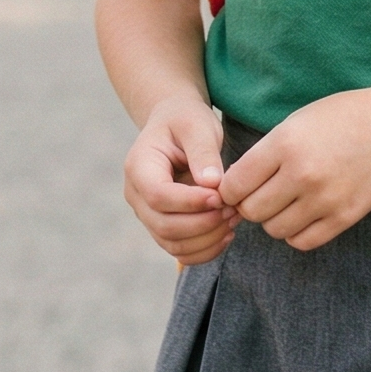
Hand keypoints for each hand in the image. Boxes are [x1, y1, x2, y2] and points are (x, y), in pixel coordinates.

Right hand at [124, 94, 236, 264]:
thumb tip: (212, 184)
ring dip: (207, 239)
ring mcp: (147, 214)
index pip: (159, 196)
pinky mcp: (162, 226)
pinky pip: (180, 250)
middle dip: (203, 224)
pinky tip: (227, 234)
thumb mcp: (197, 125)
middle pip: (164, 226)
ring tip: (234, 218)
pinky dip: (205, 250)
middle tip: (234, 209)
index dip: (191, 202)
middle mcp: (136, 195)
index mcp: (139, 167)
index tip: (220, 196)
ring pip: (173, 244)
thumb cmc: (186, 121)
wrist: (175, 125)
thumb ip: (203, 152)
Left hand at [219, 87, 370, 250]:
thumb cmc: (341, 118)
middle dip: (250, 205)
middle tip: (261, 194)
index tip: (237, 186)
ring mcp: (325, 199)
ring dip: (274, 219)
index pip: (234, 185)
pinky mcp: (344, 217)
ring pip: (275, 229)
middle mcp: (302, 174)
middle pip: (251, 211)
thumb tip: (233, 187)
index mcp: (284, 144)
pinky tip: (303, 214)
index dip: (229, 189)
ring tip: (285, 202)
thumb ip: (264, 154)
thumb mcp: (295, 122)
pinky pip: (302, 241)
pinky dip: (296, 232)